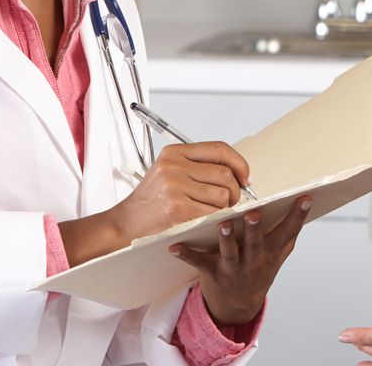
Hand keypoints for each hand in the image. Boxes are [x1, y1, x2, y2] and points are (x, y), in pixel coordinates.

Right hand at [110, 142, 252, 238]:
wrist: (125, 223)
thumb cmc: (150, 200)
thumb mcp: (168, 171)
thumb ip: (197, 166)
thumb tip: (236, 171)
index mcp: (174, 153)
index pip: (219, 149)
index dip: (239, 163)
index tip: (245, 176)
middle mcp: (174, 166)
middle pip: (225, 173)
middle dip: (236, 190)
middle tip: (233, 200)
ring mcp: (175, 187)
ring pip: (222, 195)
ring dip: (225, 207)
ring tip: (214, 211)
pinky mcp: (177, 208)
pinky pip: (212, 212)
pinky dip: (216, 218)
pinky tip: (206, 220)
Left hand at [170, 195, 311, 325]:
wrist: (236, 307)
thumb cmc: (257, 273)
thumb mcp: (278, 256)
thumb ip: (287, 234)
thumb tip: (303, 206)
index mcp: (271, 252)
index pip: (288, 231)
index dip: (298, 215)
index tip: (305, 197)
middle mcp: (253, 259)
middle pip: (256, 242)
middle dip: (255, 228)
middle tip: (254, 213)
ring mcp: (233, 267)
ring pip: (230, 251)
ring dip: (226, 239)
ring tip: (223, 225)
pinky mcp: (212, 272)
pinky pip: (198, 262)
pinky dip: (186, 255)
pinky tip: (174, 247)